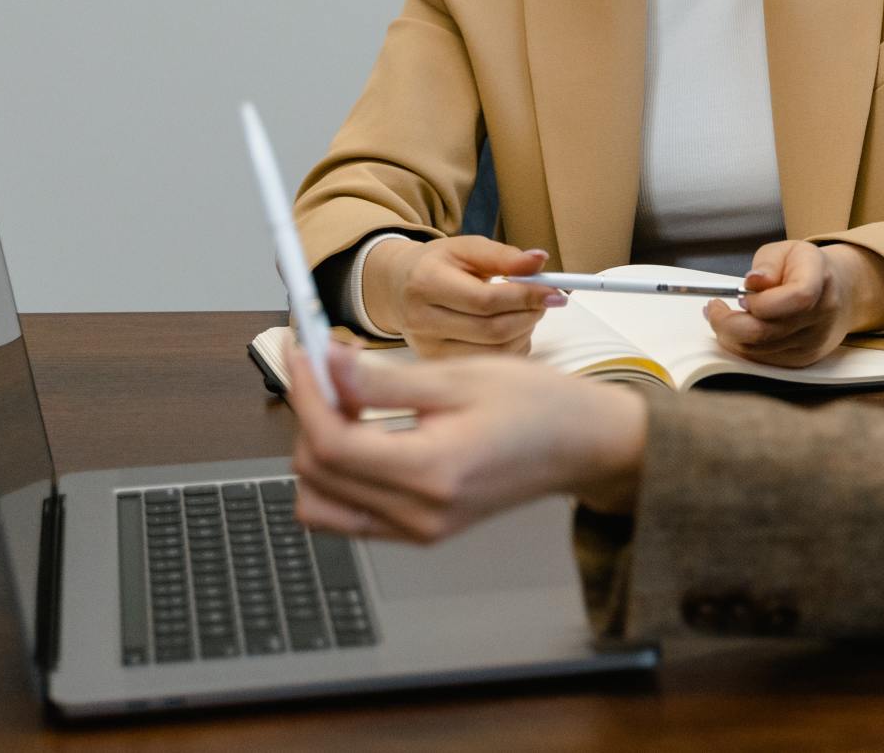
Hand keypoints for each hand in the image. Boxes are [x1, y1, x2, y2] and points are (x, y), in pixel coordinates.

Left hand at [288, 341, 646, 546]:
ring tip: (345, 402)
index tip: (301, 351)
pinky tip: (362, 430)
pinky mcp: (419, 532)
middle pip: (317, 476)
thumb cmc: (538, 406)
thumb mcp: (460, 377)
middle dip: (309, 414)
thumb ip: (385, 381)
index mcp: (431, 473)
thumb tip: (328, 364)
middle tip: (325, 366)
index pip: (331, 444)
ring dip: (317, 450)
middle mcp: (418, 515)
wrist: (582, 445)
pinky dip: (339, 473)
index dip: (305, 393)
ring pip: (322, 503)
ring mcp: (417, 531)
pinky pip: (349, 513)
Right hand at [369, 235, 566, 357]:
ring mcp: (428, 349)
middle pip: (491, 331)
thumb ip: (503, 256)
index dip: (526, 297)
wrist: (398, 288)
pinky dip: (511, 349)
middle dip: (529, 316)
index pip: (485, 300)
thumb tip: (540, 260)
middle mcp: (422, 321)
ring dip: (524, 333)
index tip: (554, 291)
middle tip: (545, 302)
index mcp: (426, 283)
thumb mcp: (466, 249)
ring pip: (493, 353)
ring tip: (527, 313)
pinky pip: (487, 364)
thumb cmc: (438, 265)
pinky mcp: (438, 365)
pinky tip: (512, 330)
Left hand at [702, 240, 883, 367]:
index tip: (741, 296)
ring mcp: (813, 342)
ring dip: (731, 335)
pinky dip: (743, 346)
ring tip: (722, 316)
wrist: (839, 294)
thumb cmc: (804, 268)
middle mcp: (821, 315)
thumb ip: (768, 263)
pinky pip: (763, 359)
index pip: (797, 298)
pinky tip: (737, 329)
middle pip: (768, 332)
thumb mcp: (786, 250)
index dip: (762, 302)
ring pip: (759, 350)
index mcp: (820, 280)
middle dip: (729, 323)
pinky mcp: (802, 359)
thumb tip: (754, 282)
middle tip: (714, 309)